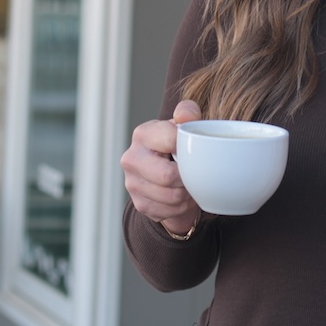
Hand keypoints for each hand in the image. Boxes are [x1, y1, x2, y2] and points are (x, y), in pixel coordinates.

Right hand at [121, 100, 201, 234]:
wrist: (168, 176)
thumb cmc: (178, 146)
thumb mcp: (184, 126)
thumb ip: (188, 114)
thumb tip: (186, 116)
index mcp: (143, 134)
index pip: (172, 140)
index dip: (189, 148)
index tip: (194, 150)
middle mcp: (131, 158)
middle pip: (168, 176)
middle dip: (187, 177)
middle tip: (194, 173)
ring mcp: (132, 183)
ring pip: (171, 197)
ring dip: (187, 194)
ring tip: (189, 184)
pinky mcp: (139, 204)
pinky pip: (169, 211)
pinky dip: (181, 207)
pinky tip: (181, 196)